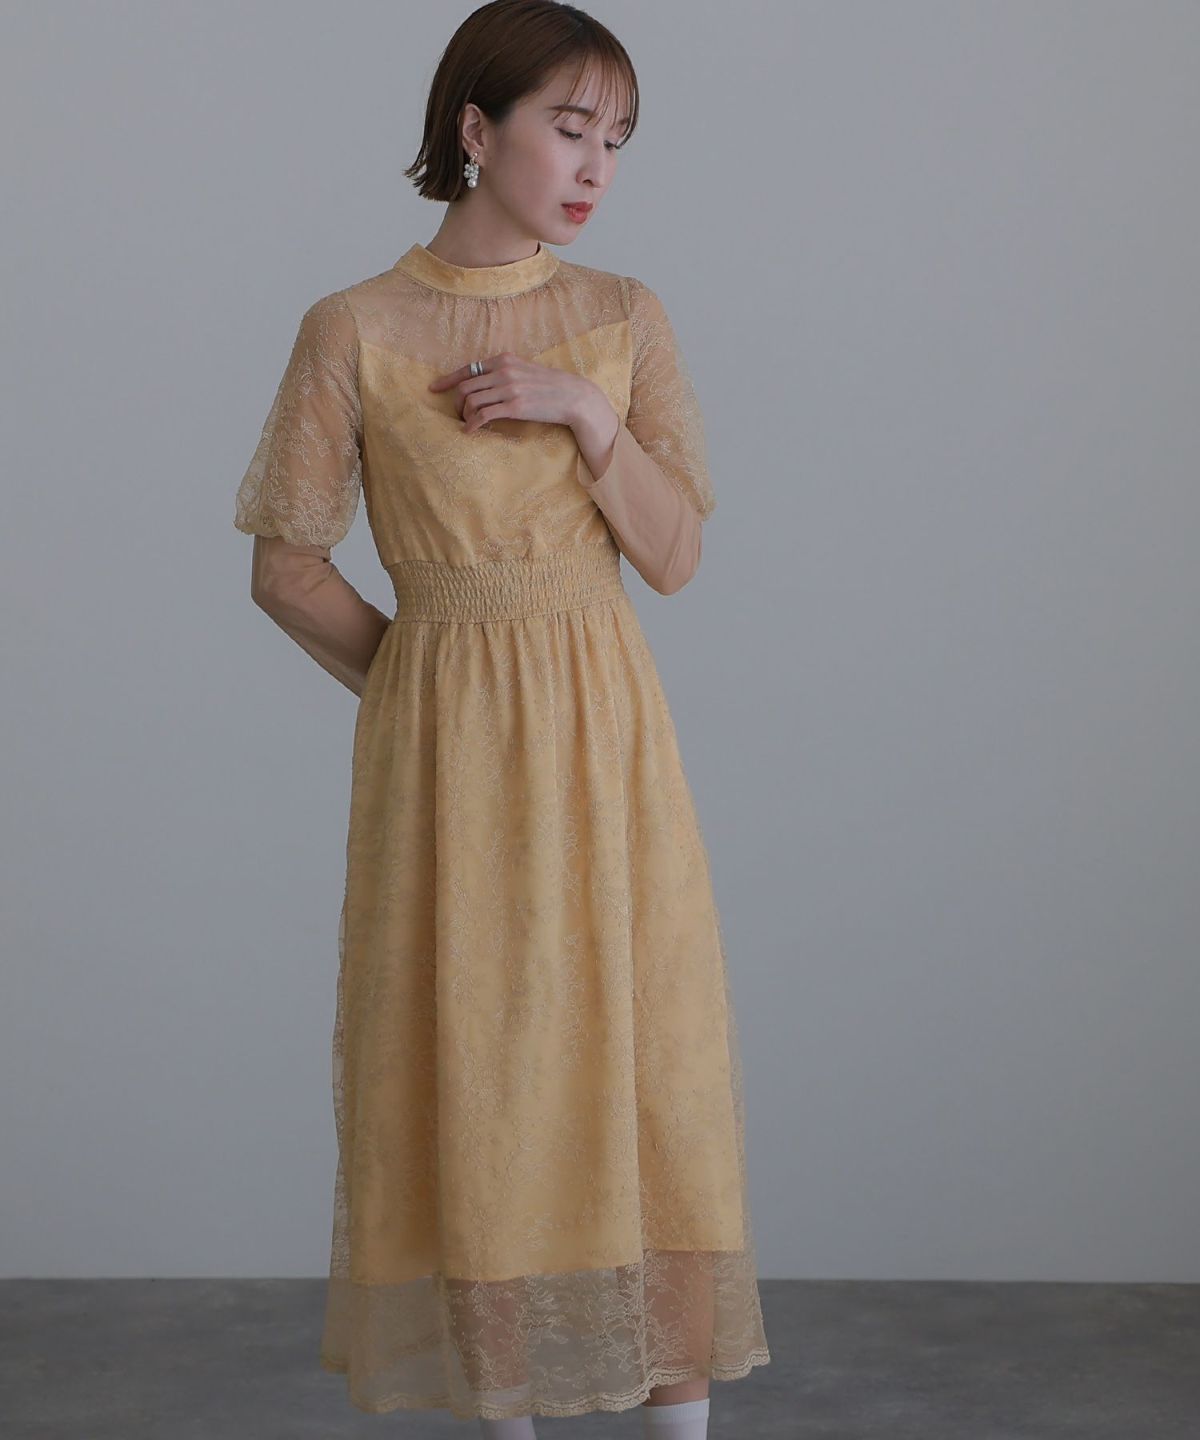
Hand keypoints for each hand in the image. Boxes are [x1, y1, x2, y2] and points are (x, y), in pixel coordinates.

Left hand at [427, 352, 593, 432]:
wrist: (574, 396)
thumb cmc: (550, 386)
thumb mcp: (525, 371)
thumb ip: (504, 373)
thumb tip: (485, 384)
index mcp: (504, 359)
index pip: (468, 368)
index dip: (448, 380)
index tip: (434, 388)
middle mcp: (504, 371)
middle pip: (465, 386)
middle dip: (456, 402)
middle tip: (458, 414)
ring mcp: (509, 388)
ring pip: (472, 401)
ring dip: (464, 415)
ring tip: (466, 423)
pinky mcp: (515, 406)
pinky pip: (484, 415)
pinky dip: (472, 424)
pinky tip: (470, 431)